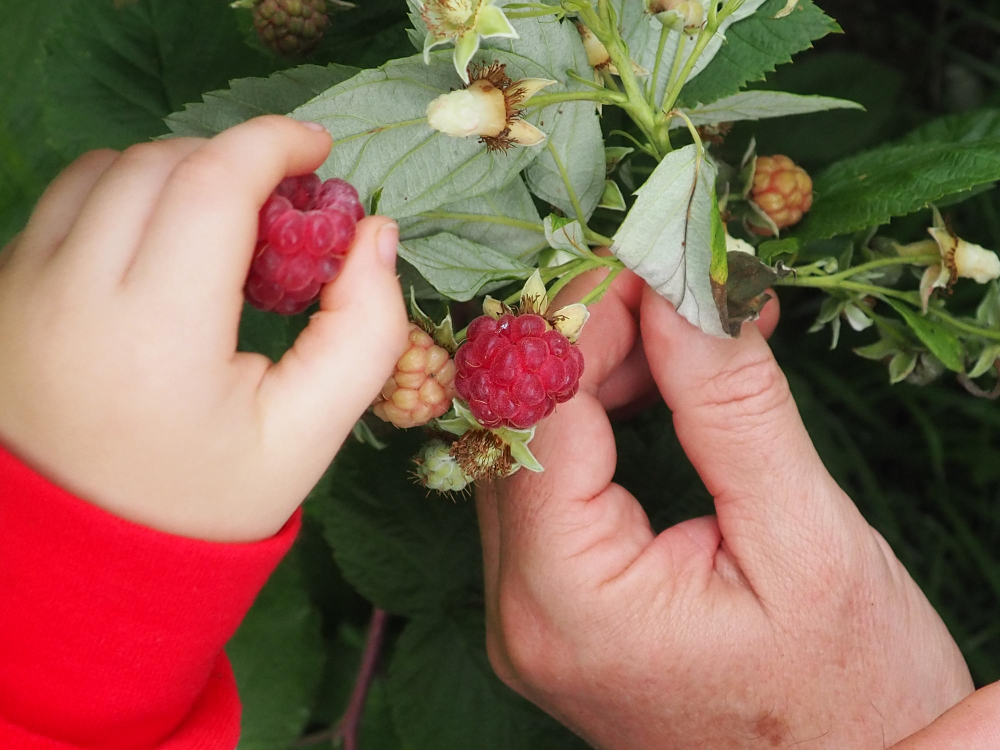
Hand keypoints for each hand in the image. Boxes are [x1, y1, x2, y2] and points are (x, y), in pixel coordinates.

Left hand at [0, 116, 407, 541]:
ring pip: (105, 170)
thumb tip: (375, 231)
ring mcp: (18, 291)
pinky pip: (63, 204)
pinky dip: (122, 199)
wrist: (84, 555)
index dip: (273, 145)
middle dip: (232, 160)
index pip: (211, 185)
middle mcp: (70, 297)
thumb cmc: (207, 499)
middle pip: (160, 163)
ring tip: (220, 225)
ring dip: (176, 173)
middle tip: (279, 205)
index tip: (318, 150)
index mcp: (158, 336)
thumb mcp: (310, 435)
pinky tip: (158, 249)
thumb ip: (364, 332)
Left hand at [477, 270, 973, 749]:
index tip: (649, 251)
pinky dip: (597, 416)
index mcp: (566, 599)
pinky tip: (657, 380)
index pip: (536, 409)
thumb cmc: (846, 695)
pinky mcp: (552, 602)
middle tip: (675, 281)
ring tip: (684, 326)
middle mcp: (519, 609)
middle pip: (516, 423)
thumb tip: (682, 287)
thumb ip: (730, 406)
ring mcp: (527, 610)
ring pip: (529, 445)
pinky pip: (552, 482)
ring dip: (595, 369)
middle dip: (589, 334)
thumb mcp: (803, 541)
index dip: (584, 315)